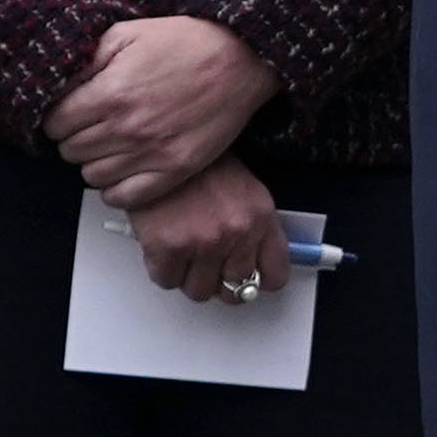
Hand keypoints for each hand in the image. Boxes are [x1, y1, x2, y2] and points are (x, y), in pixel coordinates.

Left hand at [47, 15, 279, 198]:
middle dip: (76, 137)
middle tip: (94, 125)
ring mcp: (153, 152)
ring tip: (112, 144)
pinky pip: (125, 197)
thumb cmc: (189, 42)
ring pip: (92, 176)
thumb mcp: (127, 33)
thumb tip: (56, 84)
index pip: (54, 124)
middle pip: (70, 151)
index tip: (72, 111)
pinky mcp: (176, 169)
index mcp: (111, 94)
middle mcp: (128, 128)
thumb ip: (85, 59)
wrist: (244, 57)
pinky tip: (125, 169)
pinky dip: (116, 188)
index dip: (59, 116)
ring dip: (95, 161)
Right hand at [121, 149, 290, 302]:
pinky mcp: (167, 247)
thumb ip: (254, 229)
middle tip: (210, 267)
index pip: (274, 275)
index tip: (251, 281)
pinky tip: (166, 248)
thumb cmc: (201, 165)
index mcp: (260, 218)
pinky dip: (164, 270)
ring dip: (191, 277)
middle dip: (221, 281)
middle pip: (235, 290)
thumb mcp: (244, 190)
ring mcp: (202, 242)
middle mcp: (236, 232)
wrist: (162, 145)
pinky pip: (167, 281)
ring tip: (186, 252)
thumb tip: (254, 264)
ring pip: (199, 290)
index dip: (259, 282)